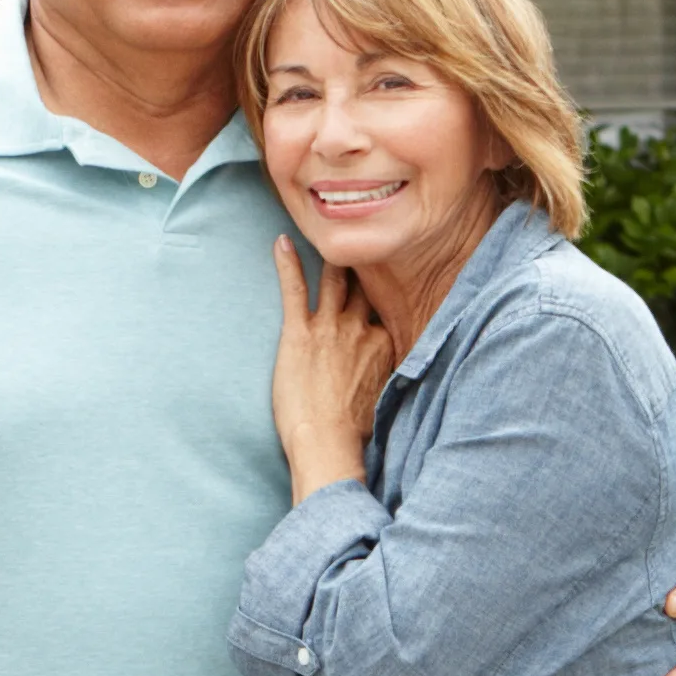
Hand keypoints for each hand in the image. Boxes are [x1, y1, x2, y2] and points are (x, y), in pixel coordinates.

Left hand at [270, 242, 397, 501]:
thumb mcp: (387, 397)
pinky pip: (294, 289)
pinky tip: (280, 241)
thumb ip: (389, 373)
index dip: (386, 284)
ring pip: (334, 278)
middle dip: (365, 260)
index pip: (387, 303)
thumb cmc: (356, 434)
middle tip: (359, 235)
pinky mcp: (299, 333)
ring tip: (325, 230)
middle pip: (365, 284)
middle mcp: (362, 328)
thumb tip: (395, 372)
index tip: (388, 267)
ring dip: (331, 255)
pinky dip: (286, 263)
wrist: (329, 445)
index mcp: (386, 342)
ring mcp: (331, 328)